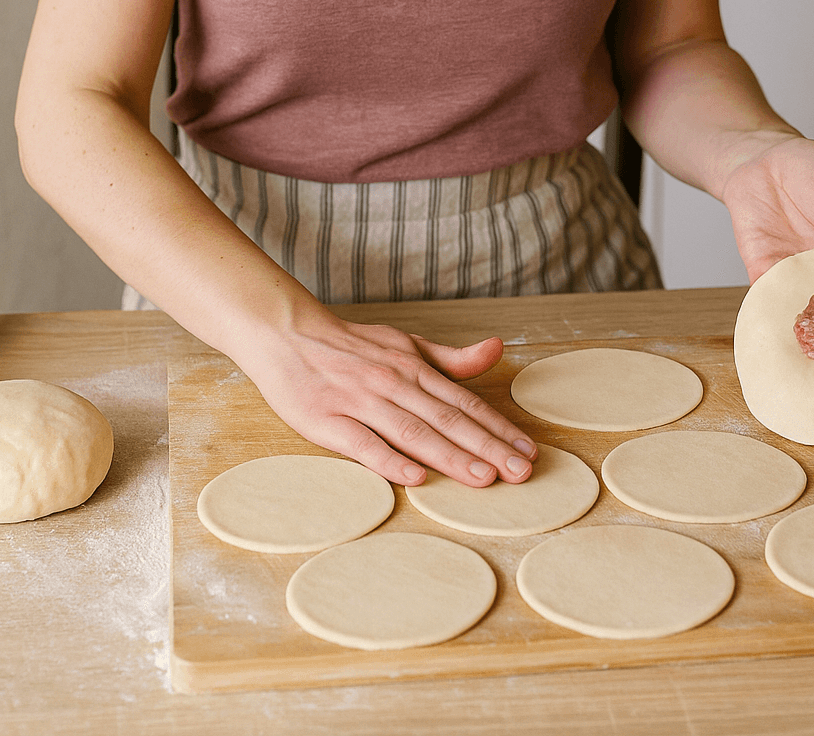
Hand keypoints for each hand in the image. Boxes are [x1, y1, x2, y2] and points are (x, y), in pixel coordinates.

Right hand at [237, 312, 537, 488]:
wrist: (286, 334)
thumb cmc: (350, 346)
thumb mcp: (405, 343)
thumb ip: (450, 358)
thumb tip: (496, 350)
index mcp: (413, 367)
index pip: (464, 402)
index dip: (498, 427)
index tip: (528, 450)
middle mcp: (393, 383)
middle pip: (447, 420)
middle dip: (487, 447)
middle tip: (521, 473)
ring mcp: (361, 402)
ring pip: (413, 432)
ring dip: (451, 456)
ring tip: (484, 478)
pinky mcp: (328, 421)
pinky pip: (364, 444)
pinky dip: (390, 461)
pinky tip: (415, 478)